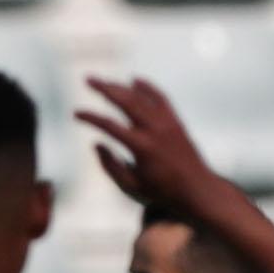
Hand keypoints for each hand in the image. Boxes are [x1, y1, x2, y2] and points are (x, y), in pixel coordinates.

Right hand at [78, 76, 219, 217]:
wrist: (197, 190)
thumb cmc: (162, 192)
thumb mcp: (132, 186)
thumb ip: (111, 166)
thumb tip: (96, 144)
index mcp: (141, 148)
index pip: (109, 126)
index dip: (90, 118)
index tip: (76, 114)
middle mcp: (154, 131)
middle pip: (125, 101)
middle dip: (104, 88)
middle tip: (88, 80)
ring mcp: (167, 124)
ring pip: (141, 97)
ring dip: (121, 87)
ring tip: (104, 82)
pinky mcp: (176, 122)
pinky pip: (161, 98)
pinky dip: (148, 88)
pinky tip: (134, 80)